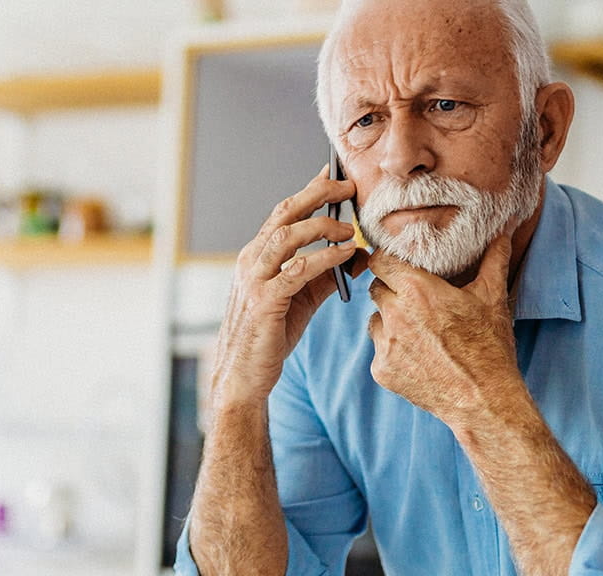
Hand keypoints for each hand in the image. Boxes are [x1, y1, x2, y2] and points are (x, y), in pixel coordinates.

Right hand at [210, 166, 369, 408]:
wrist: (243, 375)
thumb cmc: (269, 336)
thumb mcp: (302, 300)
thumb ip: (326, 275)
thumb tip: (359, 255)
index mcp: (257, 256)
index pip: (284, 213)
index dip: (310, 190)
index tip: (334, 173)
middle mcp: (251, 260)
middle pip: (285, 213)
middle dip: (318, 194)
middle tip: (349, 187)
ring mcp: (254, 279)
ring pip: (289, 235)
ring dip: (323, 226)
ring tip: (351, 228)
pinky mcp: (264, 300)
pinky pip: (297, 270)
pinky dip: (324, 258)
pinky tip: (345, 255)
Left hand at [366, 232, 519, 424]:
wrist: (484, 399)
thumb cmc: (489, 347)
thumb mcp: (493, 298)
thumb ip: (493, 260)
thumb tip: (502, 234)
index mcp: (416, 290)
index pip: (381, 261)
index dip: (388, 260)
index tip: (397, 264)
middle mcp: (394, 315)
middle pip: (377, 289)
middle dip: (392, 290)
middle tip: (416, 300)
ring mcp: (385, 345)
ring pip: (375, 320)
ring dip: (390, 320)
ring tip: (420, 330)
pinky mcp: (381, 370)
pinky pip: (379, 349)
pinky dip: (393, 349)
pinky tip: (419, 355)